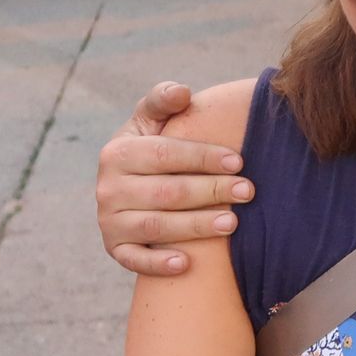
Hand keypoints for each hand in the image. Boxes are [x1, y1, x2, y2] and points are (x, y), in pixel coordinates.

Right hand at [96, 82, 252, 275]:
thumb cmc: (153, 146)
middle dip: (211, 191)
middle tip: (248, 191)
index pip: (165, 154)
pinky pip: (134, 260)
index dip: (203, 157)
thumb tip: (182, 92)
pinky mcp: (114, 248)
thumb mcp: (152, 119)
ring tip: (233, 223)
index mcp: (118, 152)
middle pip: (166, 192)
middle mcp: (108, 188)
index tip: (238, 161)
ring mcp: (109, 221)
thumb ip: (163, 100)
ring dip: (196, 226)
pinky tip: (186, 264)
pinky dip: (157, 263)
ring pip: (157, 226)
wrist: (130, 184)